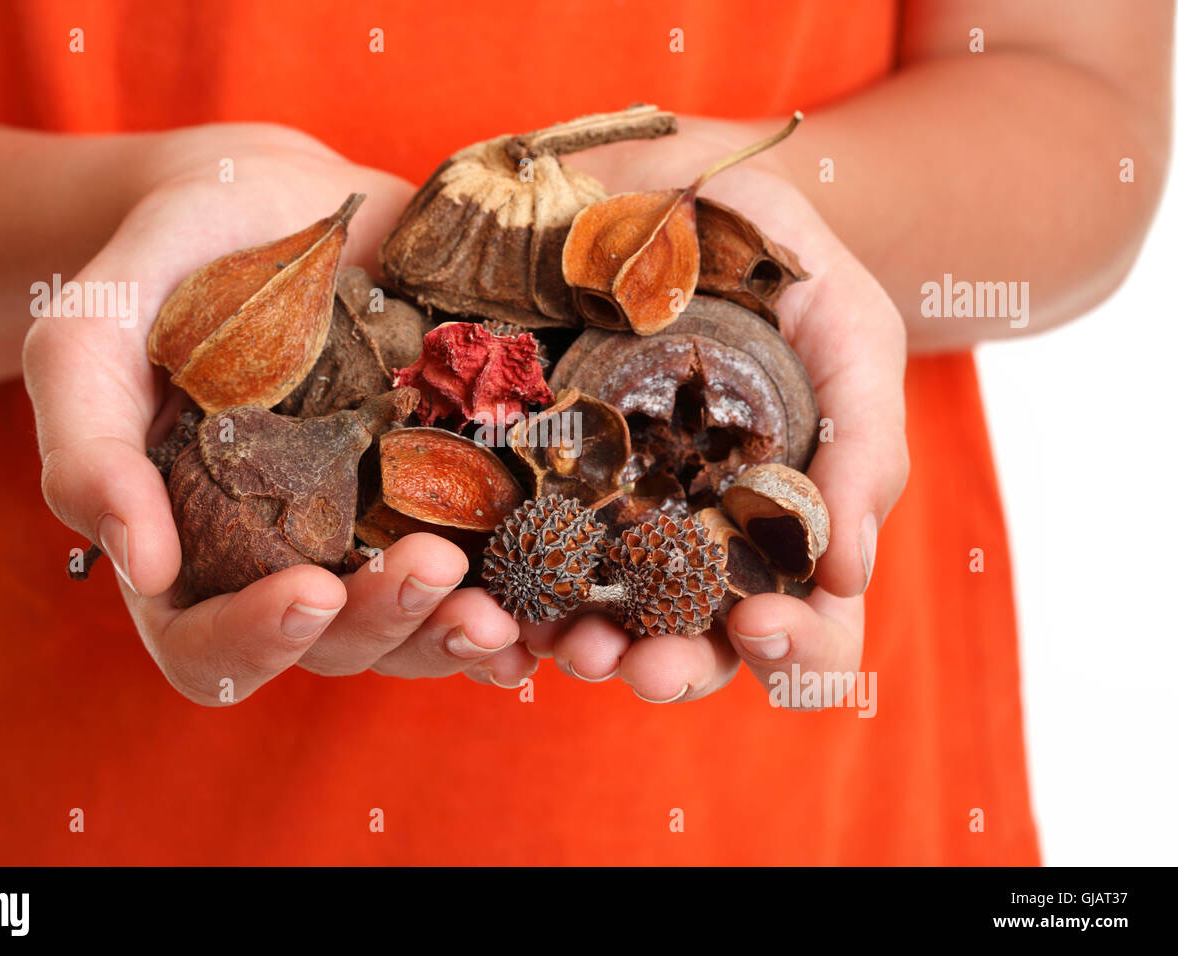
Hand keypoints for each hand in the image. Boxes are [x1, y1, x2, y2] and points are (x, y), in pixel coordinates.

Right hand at [23, 124, 532, 704]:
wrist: (277, 201)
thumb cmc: (167, 268)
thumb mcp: (90, 332)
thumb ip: (87, 442)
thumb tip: (139, 566)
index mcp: (195, 554)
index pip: (208, 650)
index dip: (257, 641)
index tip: (309, 589)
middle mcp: (293, 562)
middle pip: (339, 645)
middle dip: (387, 622)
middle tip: (433, 566)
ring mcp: (380, 531)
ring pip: (424, 625)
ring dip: (466, 630)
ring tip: (509, 603)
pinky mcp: (453, 486)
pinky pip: (493, 563)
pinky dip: (527, 587)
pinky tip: (558, 580)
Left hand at [531, 126, 909, 704]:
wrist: (687, 188)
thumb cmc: (789, 268)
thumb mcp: (851, 336)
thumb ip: (864, 445)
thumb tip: (849, 576)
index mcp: (782, 523)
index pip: (808, 625)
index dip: (797, 650)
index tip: (761, 624)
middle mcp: (696, 537)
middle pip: (693, 644)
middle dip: (670, 668)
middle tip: (638, 667)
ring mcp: (612, 511)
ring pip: (601, 615)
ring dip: (583, 643)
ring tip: (559, 639)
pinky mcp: (536, 472)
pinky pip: (519, 549)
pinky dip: (509, 585)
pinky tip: (491, 591)